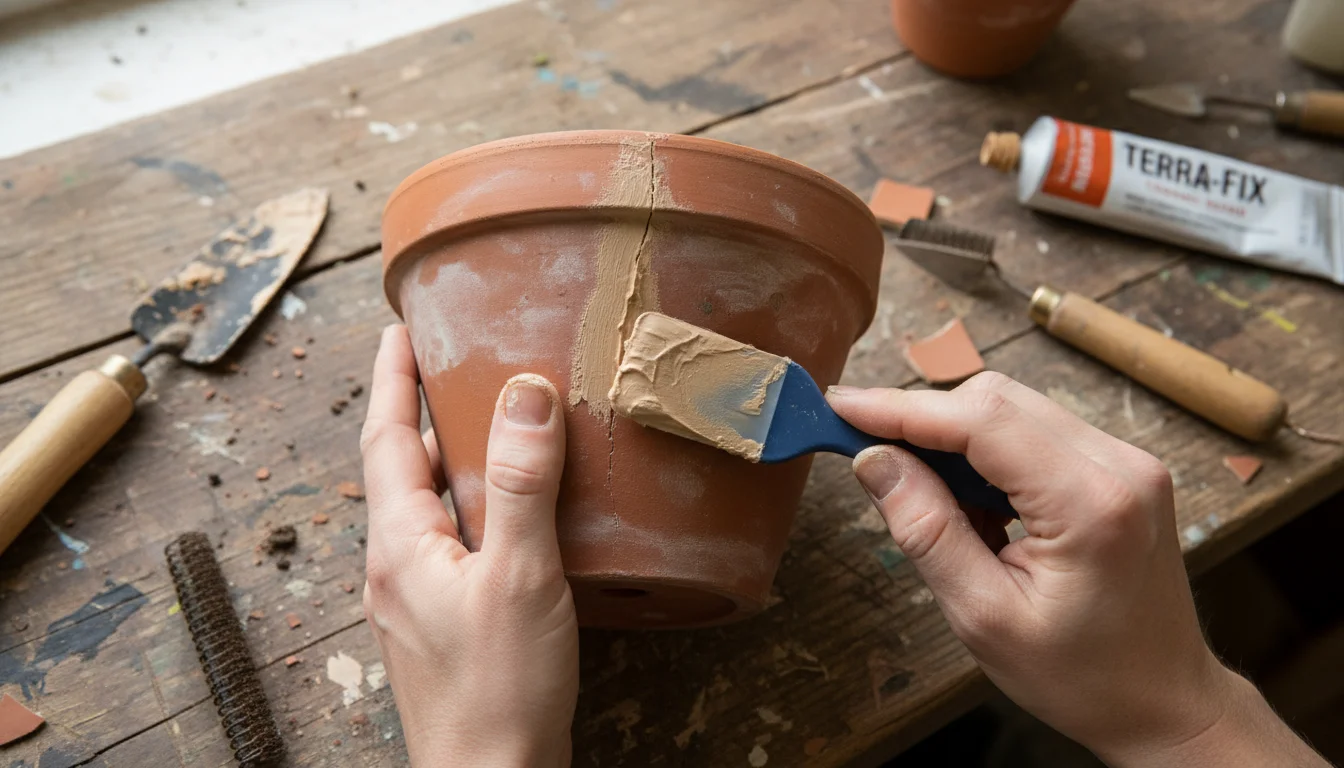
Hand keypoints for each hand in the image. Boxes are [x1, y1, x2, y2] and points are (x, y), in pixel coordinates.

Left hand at [361, 325, 577, 766]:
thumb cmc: (499, 690)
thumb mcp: (519, 576)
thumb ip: (522, 484)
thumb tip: (526, 393)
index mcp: (399, 545)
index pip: (386, 440)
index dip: (393, 381)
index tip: (401, 330)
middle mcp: (396, 567)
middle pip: (401, 469)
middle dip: (421, 412)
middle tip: (453, 365)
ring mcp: (418, 599)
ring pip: (428, 508)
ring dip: (450, 459)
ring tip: (489, 424)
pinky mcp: (446, 624)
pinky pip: (451, 541)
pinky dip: (474, 506)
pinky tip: (513, 513)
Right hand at [828, 373, 1327, 766]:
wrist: (1165, 703)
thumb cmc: (1082, 676)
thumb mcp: (983, 616)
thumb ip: (926, 529)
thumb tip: (874, 460)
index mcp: (1090, 503)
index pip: (980, 420)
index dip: (901, 408)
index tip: (841, 407)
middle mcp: (1119, 465)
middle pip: (997, 400)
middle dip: (922, 419)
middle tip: (865, 453)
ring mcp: (1127, 461)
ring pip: (1015, 409)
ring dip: (955, 439)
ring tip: (927, 498)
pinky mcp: (1121, 468)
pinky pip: (1037, 432)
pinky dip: (989, 454)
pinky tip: (973, 504)